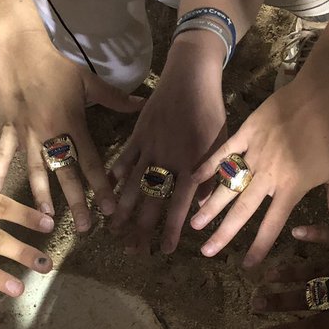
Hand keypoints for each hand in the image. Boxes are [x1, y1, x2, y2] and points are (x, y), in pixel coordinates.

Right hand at [0, 32, 141, 229]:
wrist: (20, 51)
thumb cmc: (57, 66)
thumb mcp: (89, 81)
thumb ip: (115, 98)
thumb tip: (142, 104)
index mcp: (73, 125)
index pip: (91, 163)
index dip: (102, 187)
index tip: (110, 209)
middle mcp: (51, 135)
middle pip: (66, 175)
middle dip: (76, 203)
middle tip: (84, 228)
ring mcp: (27, 135)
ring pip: (36, 171)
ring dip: (42, 197)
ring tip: (46, 221)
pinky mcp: (9, 130)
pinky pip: (3, 155)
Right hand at [109, 34, 225, 254]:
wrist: (192, 77)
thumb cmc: (212, 112)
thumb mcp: (222, 146)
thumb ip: (212, 177)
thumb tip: (203, 208)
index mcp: (192, 166)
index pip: (179, 206)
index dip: (171, 230)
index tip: (165, 251)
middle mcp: (168, 161)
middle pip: (151, 201)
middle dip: (140, 228)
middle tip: (132, 249)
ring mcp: (150, 148)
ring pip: (132, 184)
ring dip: (121, 208)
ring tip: (112, 228)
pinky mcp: (138, 134)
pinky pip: (124, 158)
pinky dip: (114, 174)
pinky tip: (106, 189)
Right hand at [188, 65, 328, 267]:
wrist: (327, 91)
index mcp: (292, 187)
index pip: (272, 224)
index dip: (259, 247)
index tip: (246, 265)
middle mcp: (269, 174)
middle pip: (242, 210)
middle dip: (223, 233)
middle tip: (206, 252)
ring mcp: (255, 151)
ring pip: (228, 184)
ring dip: (210, 205)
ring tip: (194, 223)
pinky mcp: (247, 131)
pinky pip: (223, 151)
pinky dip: (207, 165)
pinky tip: (192, 180)